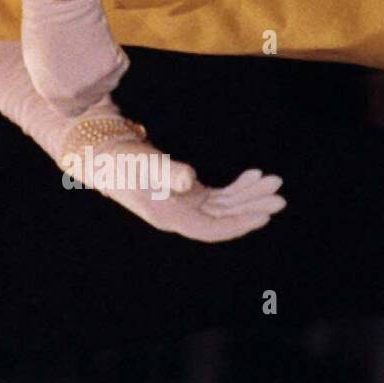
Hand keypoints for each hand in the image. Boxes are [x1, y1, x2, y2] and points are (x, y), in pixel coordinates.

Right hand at [94, 161, 285, 241]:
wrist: (104, 153)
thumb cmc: (122, 160)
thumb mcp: (144, 164)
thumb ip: (168, 171)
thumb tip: (191, 180)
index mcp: (170, 217)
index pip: (212, 229)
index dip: (239, 224)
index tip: (264, 215)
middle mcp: (180, 216)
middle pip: (224, 218)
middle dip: (252, 206)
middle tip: (279, 196)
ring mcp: (184, 205)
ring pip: (224, 206)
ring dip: (248, 195)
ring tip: (273, 182)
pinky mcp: (186, 194)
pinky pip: (218, 196)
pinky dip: (236, 187)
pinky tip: (252, 176)